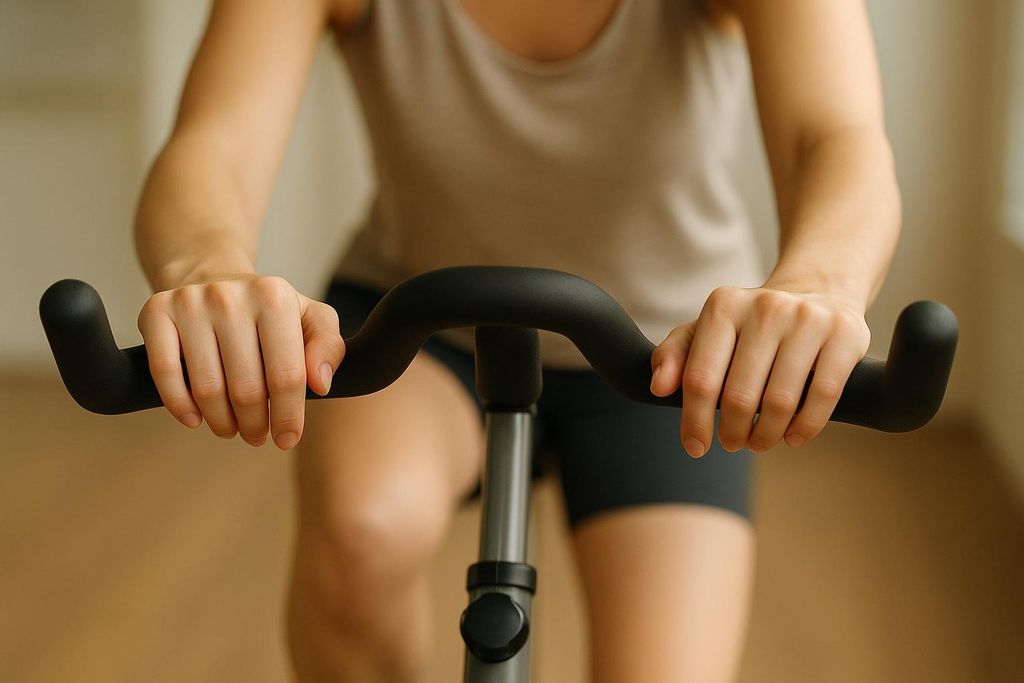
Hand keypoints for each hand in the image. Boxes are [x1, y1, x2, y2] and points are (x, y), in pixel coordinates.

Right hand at [137, 274, 345, 449]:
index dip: (288, 416)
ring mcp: (189, 303)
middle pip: (246, 388)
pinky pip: (166, 373)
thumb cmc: (267, 310)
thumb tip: (320, 385)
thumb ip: (328, 347)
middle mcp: (229, 296)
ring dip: (222, 422)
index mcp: (274, 296)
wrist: (212, 275)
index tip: (287, 439)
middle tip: (257, 436)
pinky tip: (195, 419)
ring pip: (207, 389)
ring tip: (231, 428)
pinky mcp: (156, 312)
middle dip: (255, 425)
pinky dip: (180, 406)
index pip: (287, 375)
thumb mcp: (310, 318)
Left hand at [649, 284, 869, 456]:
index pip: (700, 378)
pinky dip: (805, 428)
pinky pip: (823, 396)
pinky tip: (792, 437)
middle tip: (734, 443)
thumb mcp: (706, 331)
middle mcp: (766, 306)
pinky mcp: (845, 334)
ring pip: (780, 402)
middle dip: (733, 432)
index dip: (695, 421)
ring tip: (760, 441)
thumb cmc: (750, 325)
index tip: (695, 447)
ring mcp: (808, 318)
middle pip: (739, 396)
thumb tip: (658, 388)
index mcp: (723, 305)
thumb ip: (674, 356)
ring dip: (766, 435)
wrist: (817, 292)